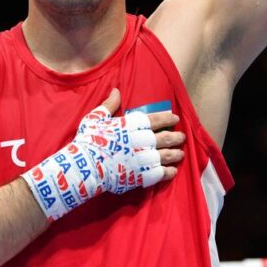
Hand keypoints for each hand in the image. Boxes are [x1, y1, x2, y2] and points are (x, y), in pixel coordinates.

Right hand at [22, 88, 185, 220]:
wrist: (85, 167)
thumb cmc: (88, 141)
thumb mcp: (95, 118)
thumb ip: (109, 104)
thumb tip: (116, 90)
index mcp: (131, 125)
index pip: (156, 119)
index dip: (167, 118)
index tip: (175, 118)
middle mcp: (141, 141)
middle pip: (165, 138)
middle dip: (176, 137)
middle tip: (182, 137)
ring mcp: (143, 159)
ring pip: (166, 156)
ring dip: (175, 154)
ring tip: (180, 154)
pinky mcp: (141, 176)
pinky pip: (160, 174)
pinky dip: (168, 172)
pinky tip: (172, 171)